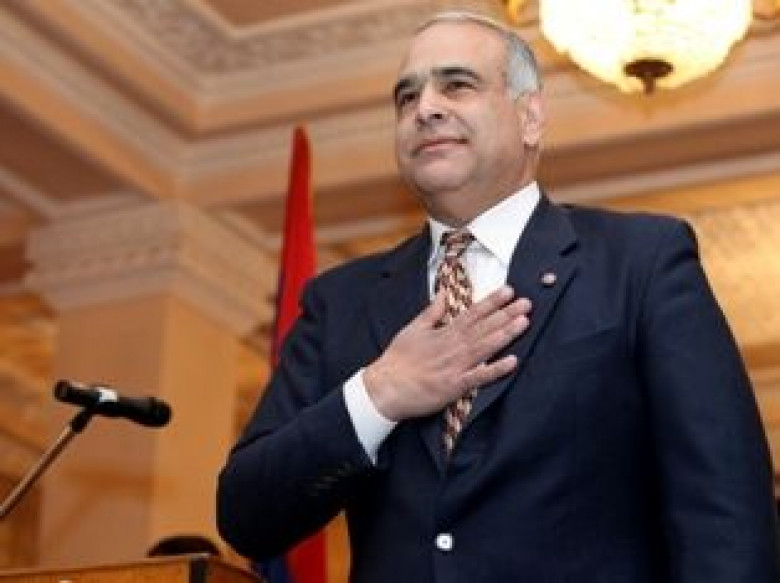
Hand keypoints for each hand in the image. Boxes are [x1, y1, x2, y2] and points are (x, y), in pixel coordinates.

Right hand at [363, 285, 530, 420]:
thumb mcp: (413, 329)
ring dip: (505, 334)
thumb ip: (431, 312)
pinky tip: (513, 361)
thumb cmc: (398, 359)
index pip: (472, 313)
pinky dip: (495, 369)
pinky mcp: (455, 386)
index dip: (492, 302)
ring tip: (524, 323)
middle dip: (506, 314)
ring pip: (485, 347)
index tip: (509, 291)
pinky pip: (479, 377)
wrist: (386, 387)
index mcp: (444, 332)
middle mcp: (453, 346)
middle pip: (484, 327)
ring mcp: (456, 366)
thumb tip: (442, 293)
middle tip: (527, 303)